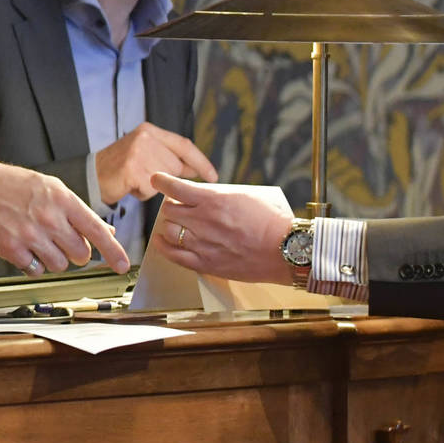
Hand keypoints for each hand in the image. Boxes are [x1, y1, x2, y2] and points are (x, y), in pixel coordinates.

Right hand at [0, 158, 130, 274]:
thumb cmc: (17, 186)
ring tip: (41, 242)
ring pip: (60, 265)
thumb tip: (105, 232)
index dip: (113, 252)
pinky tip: (27, 248)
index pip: (97, 231)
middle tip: (63, 242)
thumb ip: (79, 212)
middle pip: (81, 254)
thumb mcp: (53, 189)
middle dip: (76, 253)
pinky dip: (34, 264)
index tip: (122, 265)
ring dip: (54, 259)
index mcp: (63, 200)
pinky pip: (37, 270)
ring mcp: (31, 235)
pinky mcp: (13, 249)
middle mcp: (49, 218)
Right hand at [95, 122, 217, 204]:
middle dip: (166, 177)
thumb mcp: (146, 154)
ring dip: (153, 186)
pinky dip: (142, 193)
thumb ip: (170, 158)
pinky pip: (151, 189)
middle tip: (144, 176)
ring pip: (165, 179)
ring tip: (135, 180)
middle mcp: (145, 137)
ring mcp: (138, 152)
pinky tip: (129, 186)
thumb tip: (197, 169)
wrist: (91, 176)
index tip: (213, 176)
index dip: (201, 162)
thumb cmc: (121, 169)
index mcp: (150, 130)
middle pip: (176, 165)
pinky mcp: (132, 168)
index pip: (184, 145)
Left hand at [150, 172, 290, 283]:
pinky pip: (173, 255)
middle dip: (171, 206)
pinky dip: (164, 247)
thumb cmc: (271, 221)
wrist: (286, 249)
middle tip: (179, 207)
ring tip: (175, 225)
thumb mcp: (245, 195)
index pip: (174, 187)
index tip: (157, 179)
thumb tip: (202, 192)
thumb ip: (219, 194)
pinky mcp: (206, 263)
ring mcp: (202, 243)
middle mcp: (203, 220)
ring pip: (168, 231)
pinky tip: (162, 242)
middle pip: (168, 210)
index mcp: (213, 200)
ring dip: (169, 226)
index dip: (161, 181)